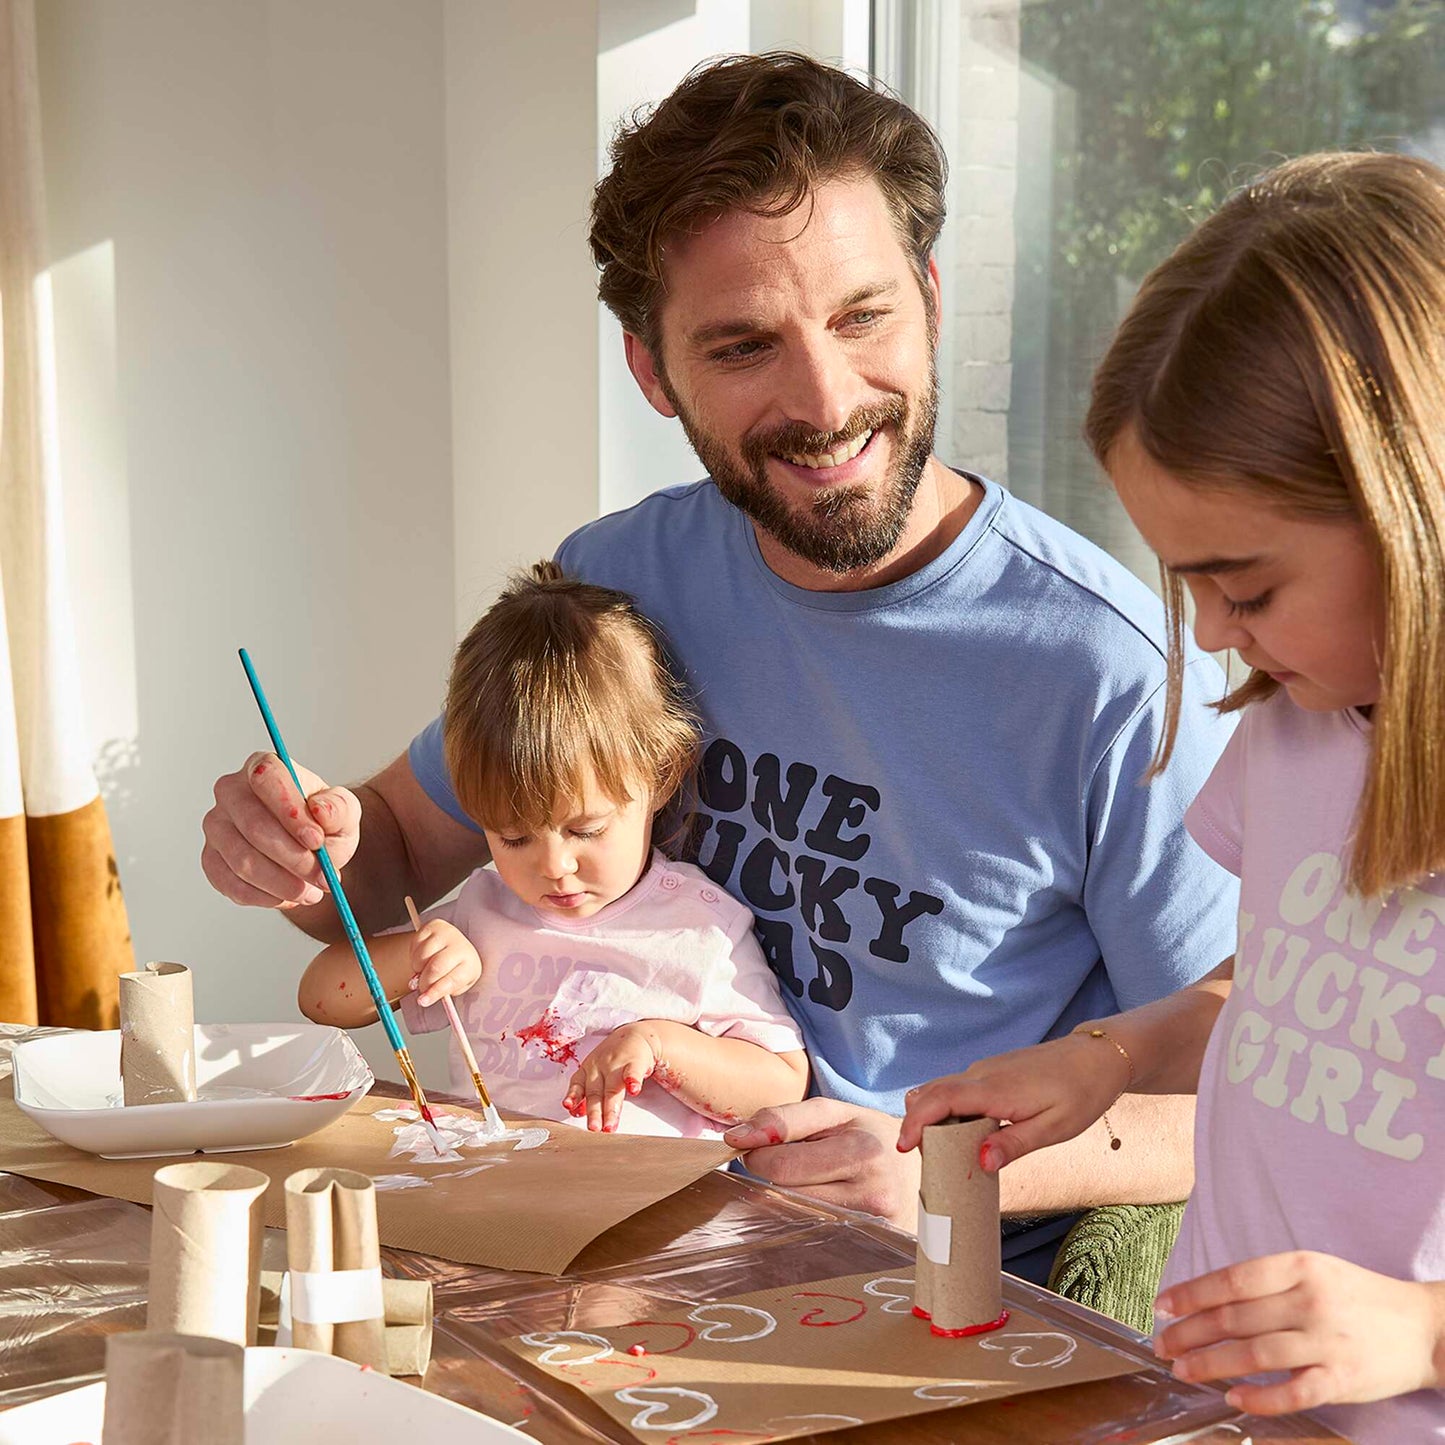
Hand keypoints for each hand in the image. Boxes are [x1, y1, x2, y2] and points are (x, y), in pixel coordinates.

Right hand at [201, 751, 360, 907]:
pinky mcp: (211, 858)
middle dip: (293, 858)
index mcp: (263, 767)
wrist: (310, 848)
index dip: (290, 812)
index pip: (267, 779)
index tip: (316, 841)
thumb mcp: (344, 812)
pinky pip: (230, 883)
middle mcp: (231, 791)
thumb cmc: (322, 823)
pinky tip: (287, 897)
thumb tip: (321, 810)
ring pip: (242, 860)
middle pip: (254, 826)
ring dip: (281, 883)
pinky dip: (263, 896)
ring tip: (311, 892)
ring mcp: (216, 825)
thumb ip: (339, 808)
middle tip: (322, 878)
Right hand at [408, 920, 481, 1006]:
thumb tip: (424, 997)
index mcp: (470, 964)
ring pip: (421, 956)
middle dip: (424, 982)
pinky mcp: (433, 926)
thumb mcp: (456, 985)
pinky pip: (414, 944)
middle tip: (421, 988)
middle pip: (435, 968)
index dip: (435, 992)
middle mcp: (460, 946)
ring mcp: (447, 933)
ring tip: (424, 970)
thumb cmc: (456, 969)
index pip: (452, 980)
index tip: (423, 1001)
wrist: (455, 945)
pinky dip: (413, 955)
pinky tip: (422, 958)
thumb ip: (441, 992)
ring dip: (417, 968)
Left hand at [565, 1023, 661, 1132]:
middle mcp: (599, 1067)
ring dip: (611, 1108)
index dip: (573, 1096)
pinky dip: (633, 1081)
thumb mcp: (596, 1073)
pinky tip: (634, 1089)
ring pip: (613, 1089)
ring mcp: (617, 1064)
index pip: (578, 1085)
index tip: (568, 1108)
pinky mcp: (635, 1062)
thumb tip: (576, 1113)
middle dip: (594, 1113)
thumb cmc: (613, 1059)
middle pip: (595, 1093)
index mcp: (587, 1070)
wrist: (637, 1035)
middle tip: (594, 1129)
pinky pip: (633, 1072)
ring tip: (610, 1125)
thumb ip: (586, 1093)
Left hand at [723, 1099, 918, 1227]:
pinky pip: (816, 1238)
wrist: (928, 1173)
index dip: (755, 1151)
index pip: (782, 1164)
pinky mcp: (874, 1249)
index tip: (739, 1141)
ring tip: (807, 1180)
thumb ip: (786, 1118)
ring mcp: (875, 1226)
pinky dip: (804, 1220)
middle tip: (783, 1159)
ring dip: (786, 1197)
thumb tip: (736, 1138)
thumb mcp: (837, 1113)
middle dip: (771, 1172)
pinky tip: (818, 1205)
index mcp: (862, 1149)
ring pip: (796, 1216)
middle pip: (785, 1193)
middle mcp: (873, 1190)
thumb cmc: (871, 1138)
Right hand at [897, 1033, 1127, 1170]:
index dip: (916, 1122)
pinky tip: (964, 1132)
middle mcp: (982, 1074)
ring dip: (931, 1116)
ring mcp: (985, 1069)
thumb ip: (1014, 1144)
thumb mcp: (1054, 1129)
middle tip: (923, 1157)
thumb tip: (981, 1162)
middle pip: (931, 1093)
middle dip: (917, 1124)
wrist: (1097, 1057)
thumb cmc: (1081, 1093)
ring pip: (941, 1089)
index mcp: (995, 1089)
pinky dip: (947, 1109)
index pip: (940, 1100)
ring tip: (941, 1150)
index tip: (903, 1146)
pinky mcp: (990, 1071)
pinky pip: (957, 1088)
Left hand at [1156, 1252, 1444, 1413]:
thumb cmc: (1356, 1297)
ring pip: (1255, 1355)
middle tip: (1163, 1345)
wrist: (1423, 1328)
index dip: (1190, 1294)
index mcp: (1298, 1267)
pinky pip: (1294, 1392)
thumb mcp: (1313, 1270)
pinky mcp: (1344, 1380)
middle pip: (1235, 1319)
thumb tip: (1208, 1298)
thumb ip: (1266, 1283)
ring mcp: (1327, 1342)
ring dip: (1211, 1364)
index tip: (1161, 1306)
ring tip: (1183, 1370)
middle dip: (1190, 1333)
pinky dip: (1260, 1398)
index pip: (1230, 1280)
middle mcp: (1309, 1301)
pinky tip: (1234, 1399)